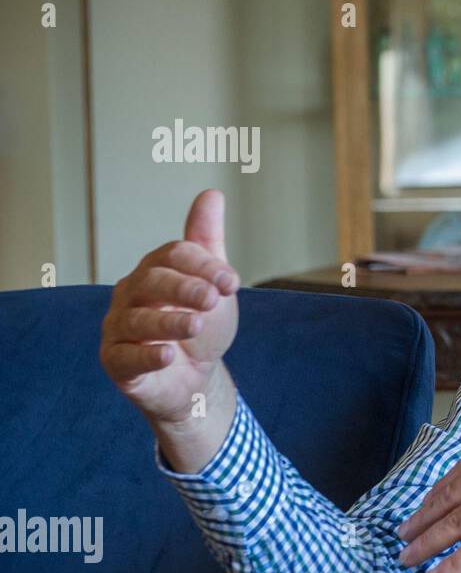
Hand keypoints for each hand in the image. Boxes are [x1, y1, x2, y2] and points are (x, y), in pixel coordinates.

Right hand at [99, 189, 240, 427]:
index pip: (173, 256)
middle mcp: (131, 294)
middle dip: (184, 288)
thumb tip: (211, 193)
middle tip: (212, 300)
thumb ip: (207, 243)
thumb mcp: (211, 285)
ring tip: (196, 325)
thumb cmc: (200, 328)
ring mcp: (119, 328)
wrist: (194, 378)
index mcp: (155, 271)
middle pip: (152, 281)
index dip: (203, 265)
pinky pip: (125, 357)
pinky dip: (146, 355)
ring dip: (168, 321)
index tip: (232, 282)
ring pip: (137, 319)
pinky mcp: (116, 362)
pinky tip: (167, 355)